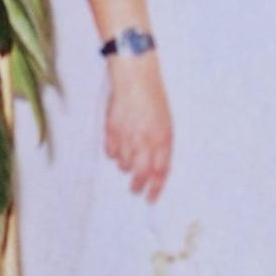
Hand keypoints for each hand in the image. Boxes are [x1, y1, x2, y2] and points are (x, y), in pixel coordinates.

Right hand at [104, 54, 173, 201]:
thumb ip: (161, 145)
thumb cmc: (153, 97)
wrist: (135, 77)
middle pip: (141, 174)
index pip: (161, 172)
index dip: (156, 188)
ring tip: (128, 153)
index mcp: (163, 139)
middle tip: (135, 190)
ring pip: (123, 164)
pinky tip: (117, 144)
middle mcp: (146, 141)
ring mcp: (127, 137)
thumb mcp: (165, 122)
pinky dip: (113, 152)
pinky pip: (110, 153)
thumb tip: (157, 167)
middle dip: (137, 186)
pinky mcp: (111, 132)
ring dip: (125, 164)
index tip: (151, 198)